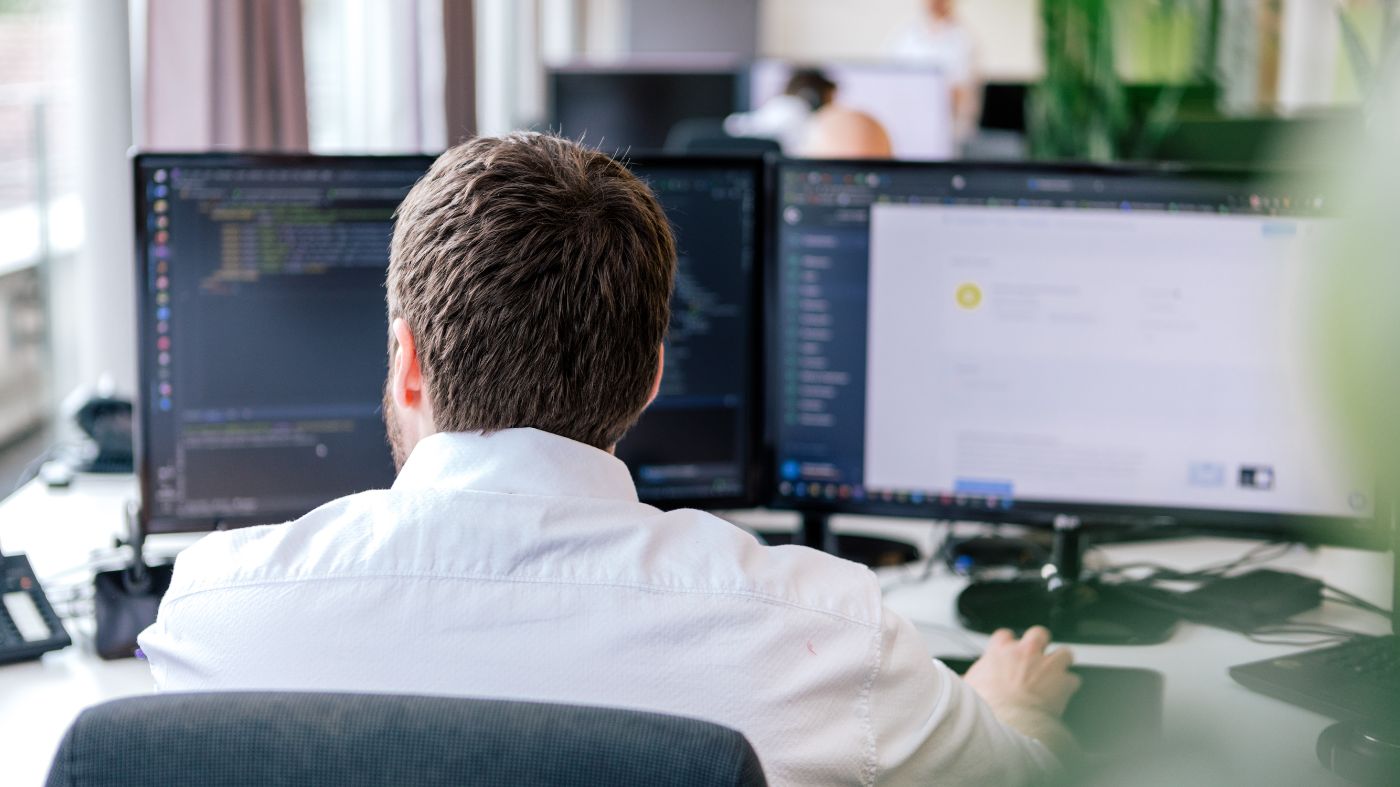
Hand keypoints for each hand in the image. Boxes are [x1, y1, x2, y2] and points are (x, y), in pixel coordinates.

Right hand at [962, 626, 1080, 718]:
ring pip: (1064, 653)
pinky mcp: (1063, 682)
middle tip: (1037, 657)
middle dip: (1040, 644)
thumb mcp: (968, 688)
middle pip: (1038, 634)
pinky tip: (1063, 693)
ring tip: (1057, 672)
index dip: (1008, 644)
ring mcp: (1047, 665)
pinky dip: (1069, 686)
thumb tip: (958, 683)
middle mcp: (1026, 652)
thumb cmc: (988, 706)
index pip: (1005, 635)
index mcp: (1000, 650)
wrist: (1010, 722)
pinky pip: (1073, 680)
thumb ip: (968, 680)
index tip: (1008, 653)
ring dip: (1061, 662)